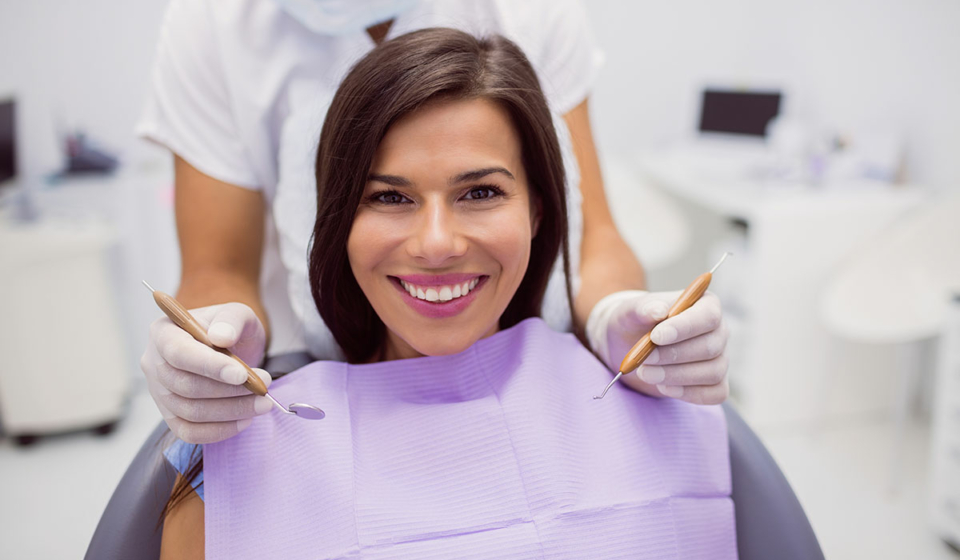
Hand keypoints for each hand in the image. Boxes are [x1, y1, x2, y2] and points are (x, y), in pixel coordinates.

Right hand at [140, 302, 272, 442]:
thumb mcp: (237, 313)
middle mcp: (154, 363)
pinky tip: (245, 420)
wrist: (231, 348)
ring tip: (262, 403)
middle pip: (185, 386)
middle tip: (263, 387)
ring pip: (190, 411)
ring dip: (230, 411)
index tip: (241, 374)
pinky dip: (219, 430)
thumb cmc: (230, 329)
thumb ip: (231, 319)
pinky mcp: (170, 416)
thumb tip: (222, 336)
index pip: (179, 353)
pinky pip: (189, 432)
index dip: (209, 366)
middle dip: (228, 391)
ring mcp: (159, 392)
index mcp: (163, 332)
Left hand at [586, 289, 728, 403]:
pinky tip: (663, 387)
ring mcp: (720, 358)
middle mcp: (719, 331)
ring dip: (676, 376)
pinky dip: (688, 393)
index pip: (708, 316)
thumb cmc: (634, 322)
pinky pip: (714, 393)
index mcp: (705, 304)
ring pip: (712, 372)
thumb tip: (658, 311)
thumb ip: (643, 308)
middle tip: (644, 359)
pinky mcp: (715, 383)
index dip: (684, 328)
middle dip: (674, 356)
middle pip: (710, 347)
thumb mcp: (630, 311)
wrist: (628, 345)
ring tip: (645, 373)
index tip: (656, 337)